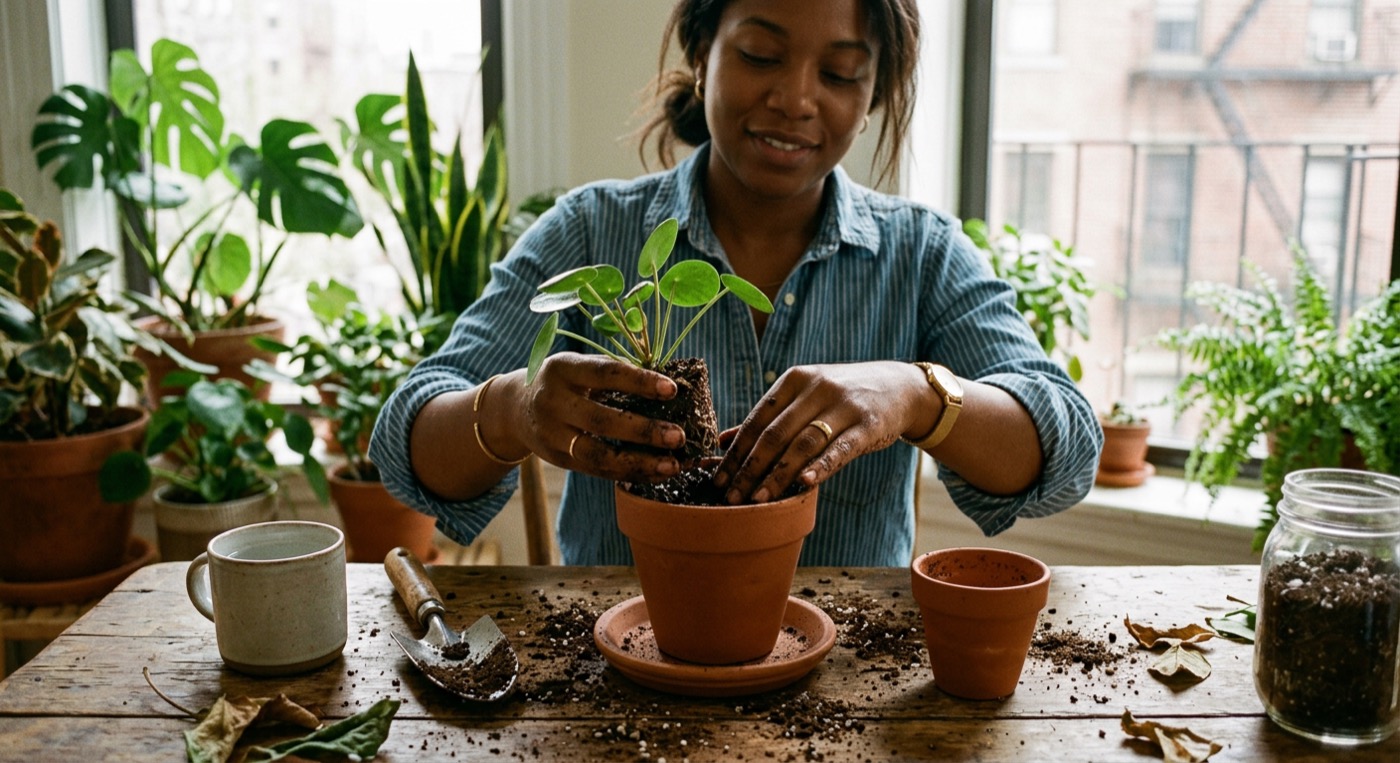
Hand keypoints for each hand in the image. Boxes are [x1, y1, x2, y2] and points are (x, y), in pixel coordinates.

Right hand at [514, 353, 684, 482]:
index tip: (672, 389)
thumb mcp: (579, 366)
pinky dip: (628, 474)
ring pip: (597, 454)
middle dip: (643, 430)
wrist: (514, 407)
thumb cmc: (564, 382)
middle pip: (601, 420)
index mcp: (563, 369)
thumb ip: (614, 371)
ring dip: (638, 462)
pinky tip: (655, 474)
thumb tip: (667, 384)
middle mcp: (553, 401)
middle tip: (678, 436)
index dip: (639, 381)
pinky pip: (596, 470)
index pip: (605, 374)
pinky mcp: (557, 459)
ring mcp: (552, 435)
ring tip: (672, 466)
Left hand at [713, 361, 921, 503]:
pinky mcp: (869, 425)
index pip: (757, 420)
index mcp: (794, 380)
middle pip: (775, 433)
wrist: (900, 387)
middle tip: (732, 497)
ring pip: (803, 443)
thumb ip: (768, 418)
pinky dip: (821, 466)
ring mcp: (844, 406)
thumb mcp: (805, 397)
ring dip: (777, 474)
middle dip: (749, 468)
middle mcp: (816, 389)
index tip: (718, 479)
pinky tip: (804, 483)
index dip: (736, 452)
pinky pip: (841, 449)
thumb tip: (722, 441)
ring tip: (758, 500)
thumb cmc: (843, 397)